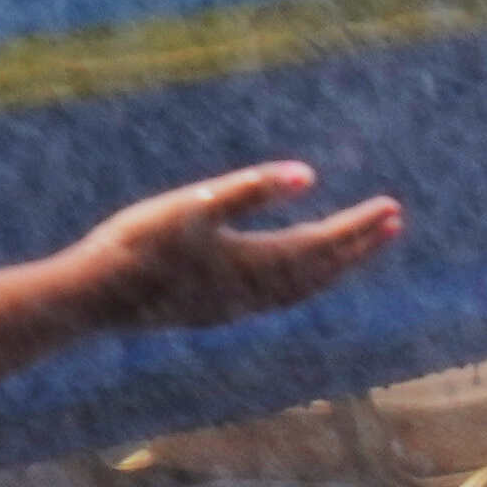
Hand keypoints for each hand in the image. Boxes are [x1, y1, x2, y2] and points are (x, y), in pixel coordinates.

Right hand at [63, 163, 404, 334]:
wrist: (92, 299)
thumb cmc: (137, 244)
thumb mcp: (193, 205)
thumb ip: (250, 189)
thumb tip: (308, 175)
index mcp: (256, 264)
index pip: (325, 244)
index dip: (360, 227)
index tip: (393, 209)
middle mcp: (255, 293)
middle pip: (323, 270)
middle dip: (358, 246)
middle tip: (393, 223)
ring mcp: (236, 307)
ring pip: (303, 289)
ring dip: (333, 266)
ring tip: (357, 247)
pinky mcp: (216, 311)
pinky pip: (278, 298)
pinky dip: (301, 282)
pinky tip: (293, 271)